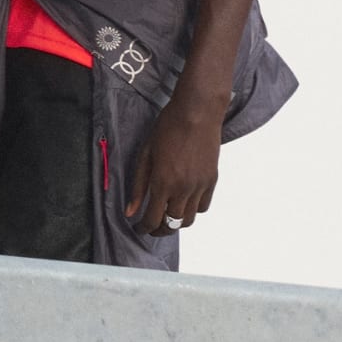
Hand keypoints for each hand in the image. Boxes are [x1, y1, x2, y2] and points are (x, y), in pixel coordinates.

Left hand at [125, 88, 226, 234]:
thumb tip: (130, 211)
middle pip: (172, 225)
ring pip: (189, 220)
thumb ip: (138, 186)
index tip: (139, 227)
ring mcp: (200, 186)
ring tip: (167, 216)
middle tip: (152, 226)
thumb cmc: (167, 128)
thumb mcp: (145, 155)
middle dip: (159, 229)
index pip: (152, 219)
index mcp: (163, 182)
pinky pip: (203, 207)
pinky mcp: (212, 180)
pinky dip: (192, 209)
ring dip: (176, 222)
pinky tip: (184, 202)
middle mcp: (183, 189)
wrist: (197, 112)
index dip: (144, 228)